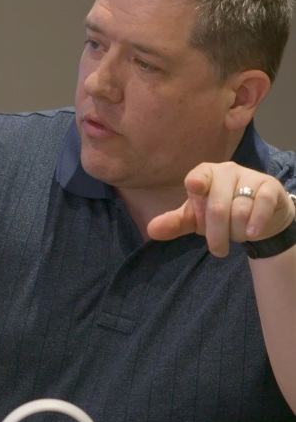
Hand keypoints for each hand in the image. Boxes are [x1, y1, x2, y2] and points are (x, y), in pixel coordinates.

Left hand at [148, 161, 294, 256]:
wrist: (258, 219)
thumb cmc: (221, 214)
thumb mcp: (195, 220)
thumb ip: (174, 223)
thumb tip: (152, 230)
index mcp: (204, 174)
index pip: (198, 176)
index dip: (197, 183)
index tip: (195, 188)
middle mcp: (226, 171)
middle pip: (217, 206)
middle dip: (215, 234)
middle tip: (218, 250)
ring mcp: (250, 177)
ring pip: (239, 210)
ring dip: (235, 232)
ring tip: (236, 236)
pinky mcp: (269, 187)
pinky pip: (261, 204)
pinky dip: (255, 222)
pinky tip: (251, 233)